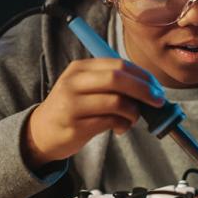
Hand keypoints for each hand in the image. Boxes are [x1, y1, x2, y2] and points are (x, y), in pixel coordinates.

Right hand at [23, 58, 165, 167]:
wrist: (41, 132)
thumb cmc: (71, 109)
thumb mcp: (84, 87)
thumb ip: (110, 83)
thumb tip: (148, 87)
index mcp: (79, 69)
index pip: (118, 64)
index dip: (142, 75)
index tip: (155, 87)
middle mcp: (74, 83)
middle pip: (117, 79)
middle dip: (144, 90)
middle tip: (157, 101)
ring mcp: (72, 105)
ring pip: (116, 102)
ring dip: (133, 111)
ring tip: (133, 118)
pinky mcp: (76, 126)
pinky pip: (110, 122)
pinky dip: (123, 125)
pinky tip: (120, 128)